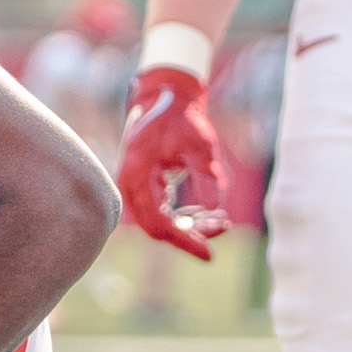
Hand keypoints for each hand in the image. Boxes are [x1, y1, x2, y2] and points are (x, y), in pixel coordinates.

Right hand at [115, 66, 229, 259]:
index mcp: (136, 174)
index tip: (209, 253)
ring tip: (222, 223)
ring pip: (160, 221)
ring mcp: (135, 186)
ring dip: (189, 228)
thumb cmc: (183, 119)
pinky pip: (162, 211)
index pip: (157, 222)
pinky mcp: (145, 186)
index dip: (183, 241)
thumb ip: (205, 174)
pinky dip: (185, 217)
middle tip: (219, 235)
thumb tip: (214, 207)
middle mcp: (129, 184)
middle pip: (156, 227)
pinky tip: (211, 215)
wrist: (168, 98)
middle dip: (188, 237)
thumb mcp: (200, 144)